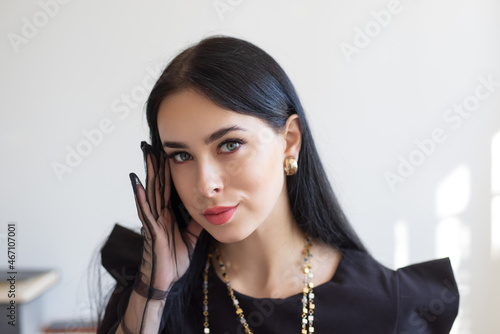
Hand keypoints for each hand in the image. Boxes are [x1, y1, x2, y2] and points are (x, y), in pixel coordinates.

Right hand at [129, 142, 201, 291]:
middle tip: (154, 145)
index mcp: (168, 215)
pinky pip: (146, 211)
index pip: (168, 188)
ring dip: (149, 174)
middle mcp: (159, 214)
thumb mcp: (190, 238)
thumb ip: (195, 223)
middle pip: (158, 185)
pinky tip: (137, 183)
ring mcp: (154, 221)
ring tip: (147, 156)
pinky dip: (141, 197)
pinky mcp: (152, 231)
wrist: (164, 281)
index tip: (168, 153)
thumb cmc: (173, 260)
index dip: (168, 171)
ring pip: (151, 193)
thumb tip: (206, 210)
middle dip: (157, 166)